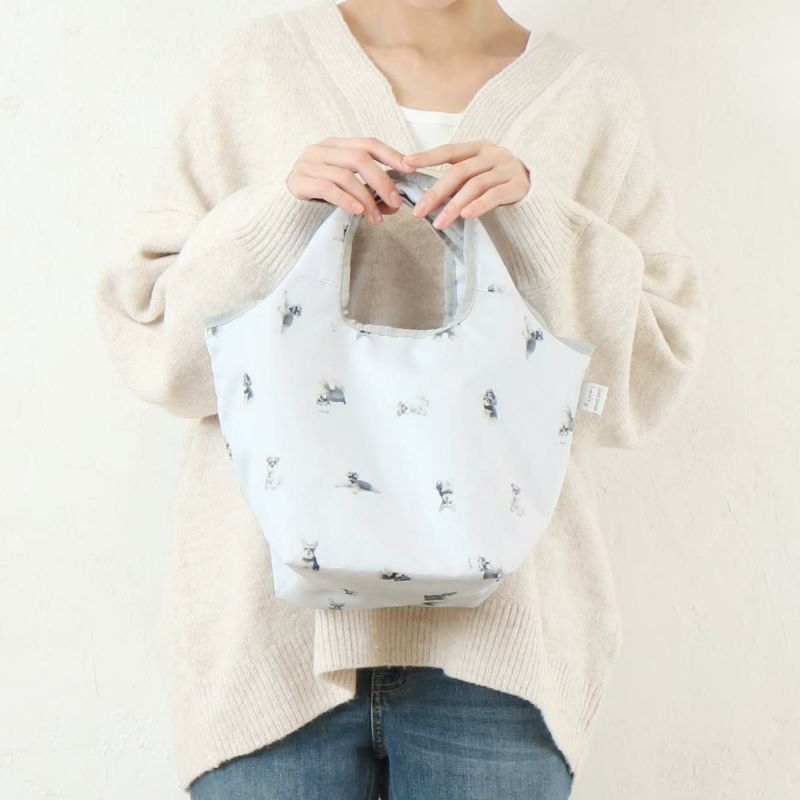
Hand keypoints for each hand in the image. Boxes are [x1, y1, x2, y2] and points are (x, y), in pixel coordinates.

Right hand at [286, 136, 415, 223]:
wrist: (285, 212)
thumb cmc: (320, 201)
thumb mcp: (347, 191)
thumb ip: (369, 193)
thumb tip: (395, 204)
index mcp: (336, 146)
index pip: (368, 143)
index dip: (391, 154)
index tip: (409, 168)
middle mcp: (321, 149)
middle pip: (359, 158)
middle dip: (382, 181)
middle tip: (395, 202)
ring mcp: (307, 164)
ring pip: (345, 175)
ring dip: (366, 198)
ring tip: (376, 218)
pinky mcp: (298, 182)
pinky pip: (327, 188)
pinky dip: (346, 200)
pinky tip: (358, 212)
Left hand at [400, 140, 530, 228]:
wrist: (539, 185)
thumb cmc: (501, 181)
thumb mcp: (480, 172)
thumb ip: (459, 177)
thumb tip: (426, 195)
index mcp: (479, 147)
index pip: (449, 150)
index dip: (427, 156)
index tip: (406, 163)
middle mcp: (493, 154)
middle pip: (460, 172)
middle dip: (436, 192)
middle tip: (419, 211)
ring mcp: (507, 168)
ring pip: (475, 185)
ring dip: (454, 205)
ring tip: (439, 223)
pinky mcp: (519, 186)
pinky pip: (495, 195)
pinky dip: (479, 205)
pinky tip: (466, 216)